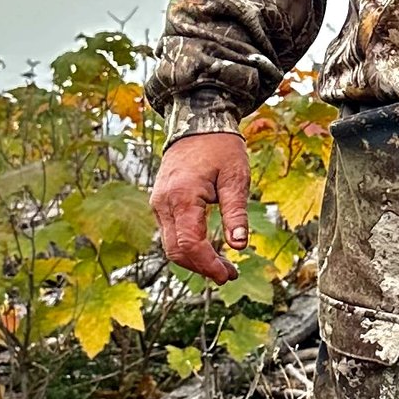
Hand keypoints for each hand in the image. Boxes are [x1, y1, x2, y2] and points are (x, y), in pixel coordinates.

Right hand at [152, 131, 251, 281]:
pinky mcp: (160, 203)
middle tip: (229, 274)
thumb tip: (239, 246)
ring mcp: (158, 203)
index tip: (229, 275)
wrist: (197, 123)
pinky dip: (187, 246)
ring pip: (170, 245)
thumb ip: (236, 213)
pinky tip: (208, 249)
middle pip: (176, 251)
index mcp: (182, 197)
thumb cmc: (220, 148)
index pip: (190, 244)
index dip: (208, 265)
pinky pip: (170, 233)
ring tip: (222, 265)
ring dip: (194, 260)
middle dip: (202, 267)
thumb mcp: (236, 178)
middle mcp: (164, 202)